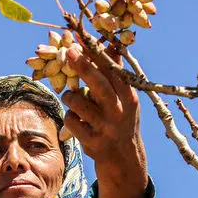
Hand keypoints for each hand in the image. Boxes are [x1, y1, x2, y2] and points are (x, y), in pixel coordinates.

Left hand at [64, 43, 149, 197]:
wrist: (124, 160)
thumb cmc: (121, 121)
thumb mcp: (125, 99)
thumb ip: (116, 73)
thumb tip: (112, 42)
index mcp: (129, 97)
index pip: (113, 71)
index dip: (97, 53)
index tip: (83, 37)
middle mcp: (120, 112)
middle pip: (100, 85)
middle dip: (83, 66)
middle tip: (68, 50)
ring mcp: (106, 128)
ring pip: (79, 103)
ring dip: (70, 96)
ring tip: (72, 96)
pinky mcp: (93, 143)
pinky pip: (72, 122)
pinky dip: (70, 117)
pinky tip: (76, 120)